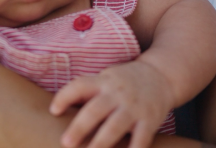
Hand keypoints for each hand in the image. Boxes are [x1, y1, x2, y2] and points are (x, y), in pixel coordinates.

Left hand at [50, 61, 174, 147]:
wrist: (162, 75)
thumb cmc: (126, 81)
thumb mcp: (108, 78)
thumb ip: (88, 92)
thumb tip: (56, 109)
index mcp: (104, 82)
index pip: (81, 85)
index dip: (66, 96)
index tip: (54, 111)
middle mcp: (118, 93)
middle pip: (95, 109)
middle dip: (80, 126)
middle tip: (66, 143)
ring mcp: (134, 107)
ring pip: (115, 126)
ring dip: (101, 143)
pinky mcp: (149, 120)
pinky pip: (140, 139)